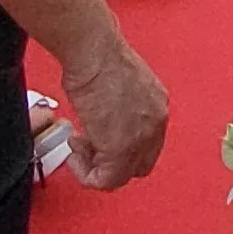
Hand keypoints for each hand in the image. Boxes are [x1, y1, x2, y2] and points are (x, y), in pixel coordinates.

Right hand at [59, 37, 169, 189]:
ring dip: (95, 166)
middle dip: (110, 162)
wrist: (93, 53)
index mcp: (157, 106)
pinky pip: (106, 180)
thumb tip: (105, 120)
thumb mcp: (119, 86)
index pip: (147, 144)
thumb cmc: (98, 57)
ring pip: (122, 175)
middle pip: (138, 165)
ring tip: (77, 146)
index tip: (98, 139)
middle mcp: (155, 124)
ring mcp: (141, 138)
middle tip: (88, 147)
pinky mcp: (121, 150)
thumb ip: (120, 108)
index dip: (120, 148)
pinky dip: (86, 174)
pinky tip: (75, 155)